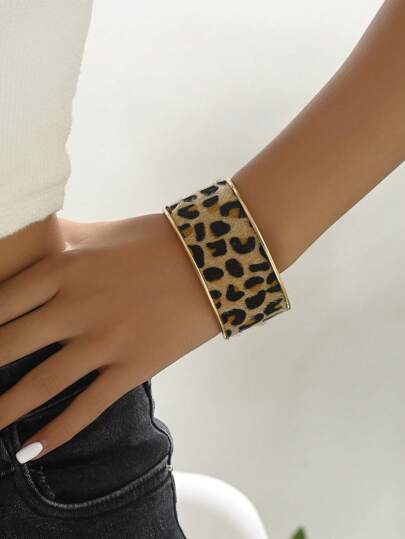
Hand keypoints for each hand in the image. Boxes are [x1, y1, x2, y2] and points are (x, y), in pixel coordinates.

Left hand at [0, 213, 218, 460]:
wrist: (214, 259)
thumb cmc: (156, 240)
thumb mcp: (100, 231)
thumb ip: (58, 238)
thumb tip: (25, 240)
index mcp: (64, 267)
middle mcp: (76, 306)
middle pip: (8, 344)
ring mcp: (105, 340)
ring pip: (41, 382)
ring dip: (5, 409)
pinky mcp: (133, 366)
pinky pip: (88, 405)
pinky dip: (58, 431)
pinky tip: (32, 449)